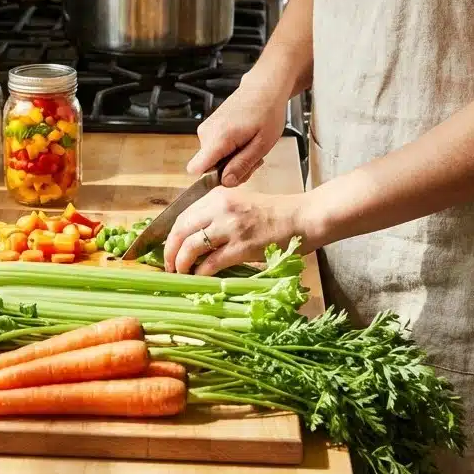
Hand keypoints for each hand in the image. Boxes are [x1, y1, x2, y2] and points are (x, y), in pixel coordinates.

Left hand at [163, 186, 317, 274]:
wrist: (304, 217)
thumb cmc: (276, 213)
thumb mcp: (241, 203)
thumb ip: (218, 215)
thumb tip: (194, 238)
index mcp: (218, 196)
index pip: (182, 215)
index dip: (170, 235)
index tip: (168, 249)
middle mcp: (221, 208)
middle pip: (181, 230)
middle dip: (169, 251)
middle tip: (169, 265)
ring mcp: (231, 227)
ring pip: (191, 247)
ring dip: (181, 263)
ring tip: (181, 273)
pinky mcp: (242, 246)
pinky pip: (211, 263)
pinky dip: (201, 273)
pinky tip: (199, 278)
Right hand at [186, 76, 287, 187]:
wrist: (263, 89)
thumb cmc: (267, 112)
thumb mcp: (262, 144)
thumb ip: (242, 165)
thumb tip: (226, 182)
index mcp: (219, 137)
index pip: (195, 168)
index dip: (211, 179)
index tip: (231, 176)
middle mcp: (206, 133)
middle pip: (209, 169)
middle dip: (231, 170)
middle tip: (252, 158)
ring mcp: (205, 130)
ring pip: (213, 161)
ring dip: (232, 160)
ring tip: (250, 146)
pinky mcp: (208, 129)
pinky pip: (214, 151)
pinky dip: (230, 151)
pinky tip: (243, 141)